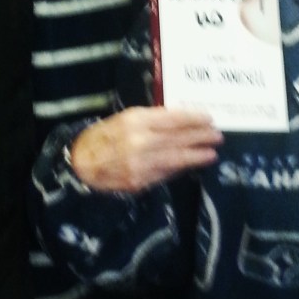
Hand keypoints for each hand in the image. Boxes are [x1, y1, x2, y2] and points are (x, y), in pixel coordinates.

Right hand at [69, 107, 222, 191]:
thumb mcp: (125, 118)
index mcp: (135, 121)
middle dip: (200, 137)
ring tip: (211, 153)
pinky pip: (166, 173)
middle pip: (178, 138)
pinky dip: (180, 168)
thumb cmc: (104, 136)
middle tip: (217, 135)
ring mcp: (140, 164)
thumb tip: (181, 120)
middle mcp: (139, 141)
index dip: (194, 118)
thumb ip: (152, 118)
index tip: (208, 117)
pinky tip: (191, 164)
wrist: (81, 163)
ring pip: (175, 158)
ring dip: (196, 155)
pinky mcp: (139, 181)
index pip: (173, 118)